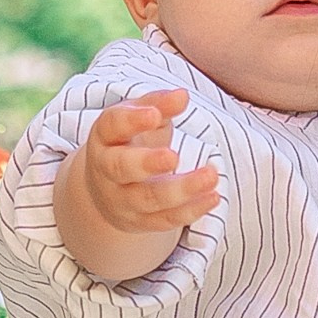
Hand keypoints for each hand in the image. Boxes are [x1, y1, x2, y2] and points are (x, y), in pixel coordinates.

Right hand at [53, 89, 222, 282]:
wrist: (108, 189)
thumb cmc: (130, 142)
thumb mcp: (139, 117)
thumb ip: (159, 104)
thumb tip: (182, 95)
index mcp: (105, 137)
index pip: (112, 126)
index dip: (132, 121)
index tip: (155, 115)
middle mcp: (106, 171)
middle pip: (121, 168)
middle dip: (148, 163)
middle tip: (174, 156)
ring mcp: (121, 200)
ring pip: (148, 199)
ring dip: (181, 190)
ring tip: (211, 175)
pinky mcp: (139, 222)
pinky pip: (165, 220)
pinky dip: (191, 210)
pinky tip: (212, 197)